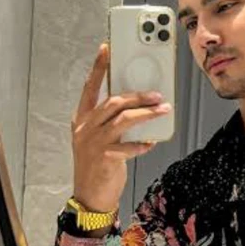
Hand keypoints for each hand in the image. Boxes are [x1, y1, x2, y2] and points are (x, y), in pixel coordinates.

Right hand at [71, 43, 170, 212]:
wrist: (90, 197)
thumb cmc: (97, 165)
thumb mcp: (98, 139)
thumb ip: (111, 122)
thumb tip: (138, 106)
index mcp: (81, 119)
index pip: (90, 88)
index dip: (98, 67)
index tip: (107, 48)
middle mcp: (85, 128)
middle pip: (113, 102)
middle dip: (138, 95)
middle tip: (157, 94)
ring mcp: (93, 142)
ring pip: (123, 119)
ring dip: (146, 113)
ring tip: (163, 109)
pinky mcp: (105, 157)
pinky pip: (129, 145)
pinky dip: (143, 143)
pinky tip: (151, 143)